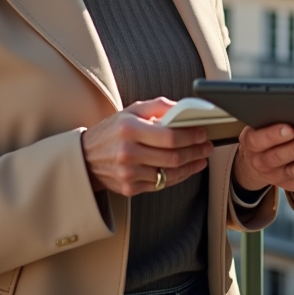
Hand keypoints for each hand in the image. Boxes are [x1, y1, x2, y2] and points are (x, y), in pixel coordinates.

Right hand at [82, 98, 213, 196]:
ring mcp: (128, 173)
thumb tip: (183, 108)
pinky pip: (161, 184)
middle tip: (208, 146)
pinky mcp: (129, 188)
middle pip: (173, 157)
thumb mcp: (131, 110)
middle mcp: (128, 153)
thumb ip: (158, 106)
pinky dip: (178, 177)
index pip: (169, 136)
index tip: (203, 133)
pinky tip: (187, 169)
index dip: (191, 136)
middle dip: (196, 151)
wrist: (86, 157)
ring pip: (170, 174)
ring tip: (201, 157)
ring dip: (191, 166)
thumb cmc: (113, 131)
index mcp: (129, 129)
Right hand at [233, 124, 293, 192]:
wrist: (260, 158)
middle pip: (277, 157)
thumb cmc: (266, 134)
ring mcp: (274, 176)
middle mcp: (260, 162)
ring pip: (291, 173)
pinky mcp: (288, 185)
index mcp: (251, 143)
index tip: (290, 129)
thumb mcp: (262, 124)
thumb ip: (274, 118)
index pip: (258, 140)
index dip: (273, 135)